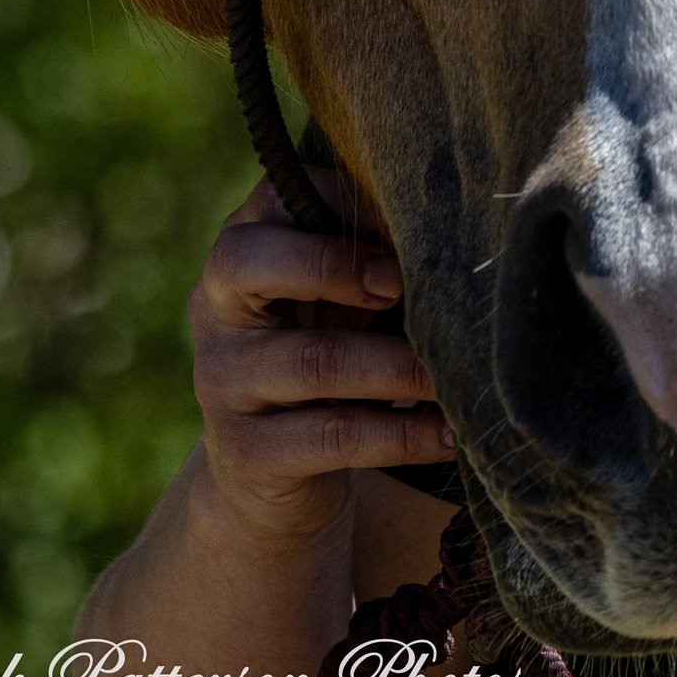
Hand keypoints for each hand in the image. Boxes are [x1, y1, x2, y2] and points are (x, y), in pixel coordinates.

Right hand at [188, 169, 453, 545]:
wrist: (272, 474)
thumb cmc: (322, 350)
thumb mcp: (334, 297)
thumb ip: (369, 255)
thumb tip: (449, 231)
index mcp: (238, 251)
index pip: (273, 202)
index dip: (344, 208)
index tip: (409, 229)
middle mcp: (214, 309)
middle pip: (249, 263)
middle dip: (336, 265)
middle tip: (404, 287)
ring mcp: (222, 381)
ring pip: (316, 358)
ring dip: (402, 365)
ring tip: (462, 371)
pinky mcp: (246, 451)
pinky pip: (335, 435)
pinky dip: (403, 433)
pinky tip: (450, 433)